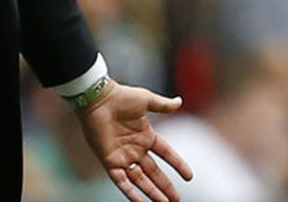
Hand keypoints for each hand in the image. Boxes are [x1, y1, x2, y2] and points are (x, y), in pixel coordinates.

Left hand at [76, 80, 192, 201]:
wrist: (98, 99)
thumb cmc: (121, 97)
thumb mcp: (146, 100)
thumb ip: (163, 105)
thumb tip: (179, 102)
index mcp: (146, 135)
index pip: (166, 154)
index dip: (177, 164)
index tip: (189, 177)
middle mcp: (136, 149)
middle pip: (154, 172)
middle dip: (165, 186)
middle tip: (176, 200)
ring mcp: (123, 156)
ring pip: (140, 180)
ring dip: (152, 192)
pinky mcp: (110, 161)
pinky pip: (121, 181)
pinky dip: (130, 192)